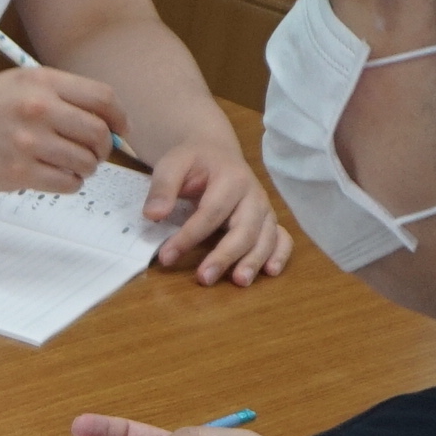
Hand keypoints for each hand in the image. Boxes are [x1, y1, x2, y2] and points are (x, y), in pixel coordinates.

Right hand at [0, 66, 119, 194]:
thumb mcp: (18, 84)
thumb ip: (60, 96)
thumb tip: (107, 122)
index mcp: (41, 81)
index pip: (103, 98)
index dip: (119, 117)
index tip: (119, 129)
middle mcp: (37, 109)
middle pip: (99, 133)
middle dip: (103, 148)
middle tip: (94, 153)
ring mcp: (28, 142)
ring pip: (86, 162)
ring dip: (86, 168)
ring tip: (70, 165)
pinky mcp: (19, 173)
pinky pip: (67, 184)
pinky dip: (69, 184)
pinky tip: (55, 176)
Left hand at [139, 141, 293, 285]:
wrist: (216, 153)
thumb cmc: (194, 161)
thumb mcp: (173, 164)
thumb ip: (162, 188)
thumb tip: (154, 215)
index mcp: (231, 177)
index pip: (211, 212)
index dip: (189, 236)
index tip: (166, 256)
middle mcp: (254, 195)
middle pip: (244, 229)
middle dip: (225, 255)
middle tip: (204, 278)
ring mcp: (264, 209)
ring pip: (266, 237)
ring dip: (254, 260)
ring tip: (239, 282)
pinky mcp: (269, 221)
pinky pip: (282, 238)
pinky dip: (280, 254)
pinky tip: (270, 272)